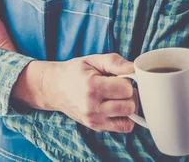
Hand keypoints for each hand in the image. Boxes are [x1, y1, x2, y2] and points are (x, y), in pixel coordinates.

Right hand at [13, 53, 139, 132]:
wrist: (54, 88)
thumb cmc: (75, 72)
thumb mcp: (93, 60)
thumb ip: (114, 62)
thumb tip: (134, 69)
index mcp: (91, 87)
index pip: (126, 88)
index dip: (126, 80)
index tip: (117, 77)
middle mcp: (92, 107)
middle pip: (130, 105)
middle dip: (129, 94)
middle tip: (118, 87)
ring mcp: (94, 120)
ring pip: (129, 118)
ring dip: (128, 106)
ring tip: (117, 97)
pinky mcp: (96, 127)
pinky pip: (124, 127)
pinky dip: (124, 118)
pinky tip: (115, 108)